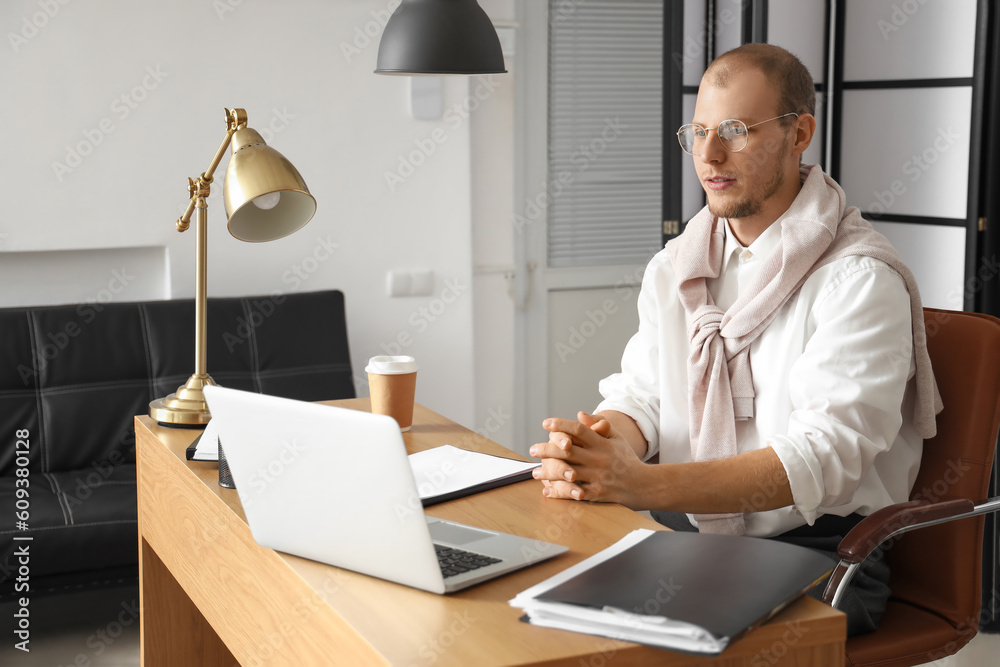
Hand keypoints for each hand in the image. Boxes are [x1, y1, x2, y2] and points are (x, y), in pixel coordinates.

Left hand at [529, 412, 647, 506]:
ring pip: (568, 472)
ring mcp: (598, 476)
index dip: (561, 425)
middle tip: (532, 449)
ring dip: (548, 472)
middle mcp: (599, 458)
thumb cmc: (627, 459)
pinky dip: (560, 492)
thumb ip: (599, 425)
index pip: (579, 430)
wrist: (645, 485)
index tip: (546, 424)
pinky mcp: (598, 493)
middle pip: (568, 451)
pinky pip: (575, 493)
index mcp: (602, 443)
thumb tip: (579, 414)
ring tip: (535, 472)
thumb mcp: (617, 438)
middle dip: (547, 449)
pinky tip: (547, 490)